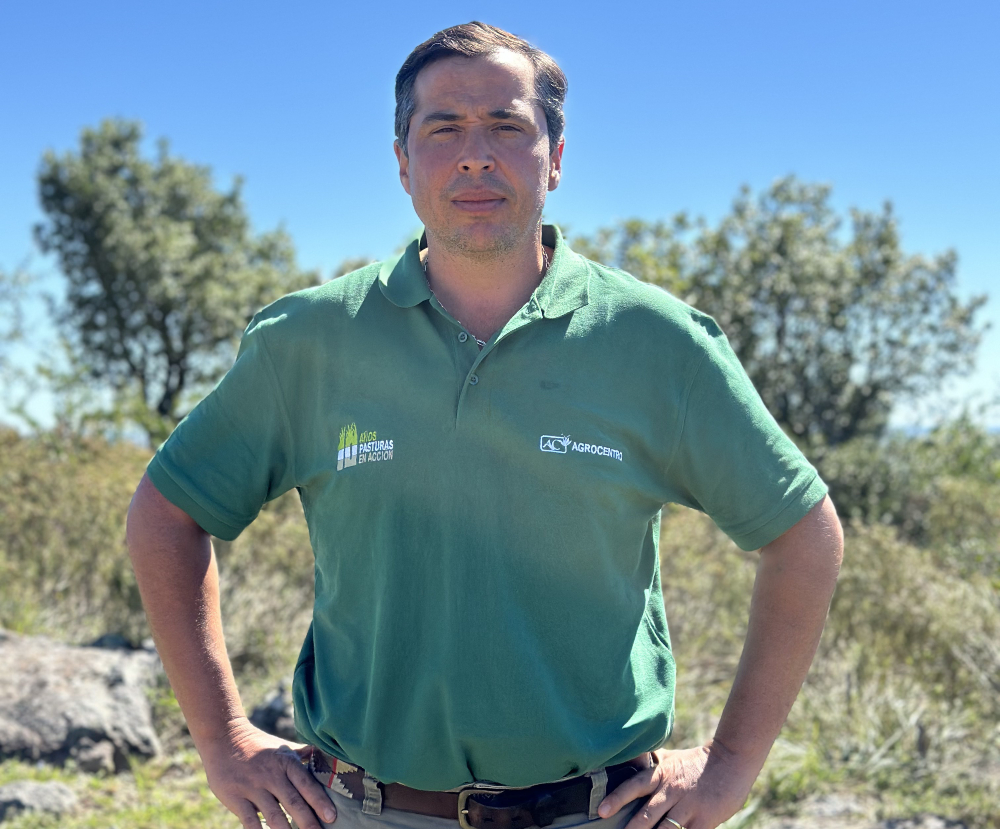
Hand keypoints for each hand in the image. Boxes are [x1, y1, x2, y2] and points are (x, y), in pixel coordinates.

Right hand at [199, 718, 337, 828]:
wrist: (223, 738)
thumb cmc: (258, 745)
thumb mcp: (281, 747)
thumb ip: (302, 754)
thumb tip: (325, 755)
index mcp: (286, 762)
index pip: (306, 784)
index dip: (320, 801)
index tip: (332, 816)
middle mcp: (271, 775)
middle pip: (293, 802)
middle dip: (308, 821)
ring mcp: (253, 787)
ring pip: (274, 814)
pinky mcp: (235, 797)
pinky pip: (249, 821)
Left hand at [597, 744, 758, 828]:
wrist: (731, 761)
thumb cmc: (695, 762)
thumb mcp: (670, 758)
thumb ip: (650, 764)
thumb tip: (626, 763)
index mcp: (661, 774)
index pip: (634, 786)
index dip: (618, 798)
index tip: (602, 811)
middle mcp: (672, 790)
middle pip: (646, 815)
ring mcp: (688, 807)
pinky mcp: (704, 821)